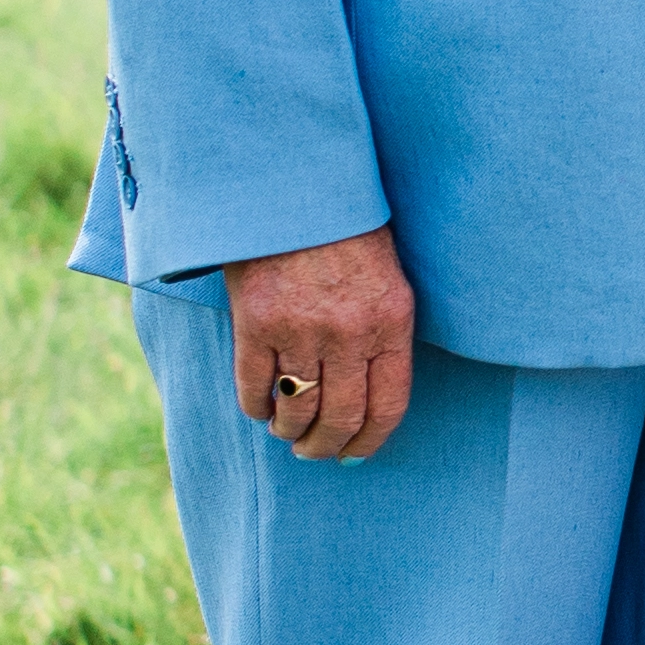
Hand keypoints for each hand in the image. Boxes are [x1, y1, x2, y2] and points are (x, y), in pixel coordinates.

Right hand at [226, 228, 416, 462]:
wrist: (293, 189)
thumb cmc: (345, 230)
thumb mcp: (387, 277)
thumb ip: (383, 332)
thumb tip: (369, 398)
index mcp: (390, 322)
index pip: (387, 406)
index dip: (370, 441)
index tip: (355, 454)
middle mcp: (348, 333)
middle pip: (340, 418)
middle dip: (326, 447)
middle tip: (314, 452)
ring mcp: (300, 330)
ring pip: (296, 409)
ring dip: (290, 432)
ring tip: (287, 432)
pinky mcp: (255, 324)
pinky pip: (254, 388)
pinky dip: (256, 407)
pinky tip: (260, 407)